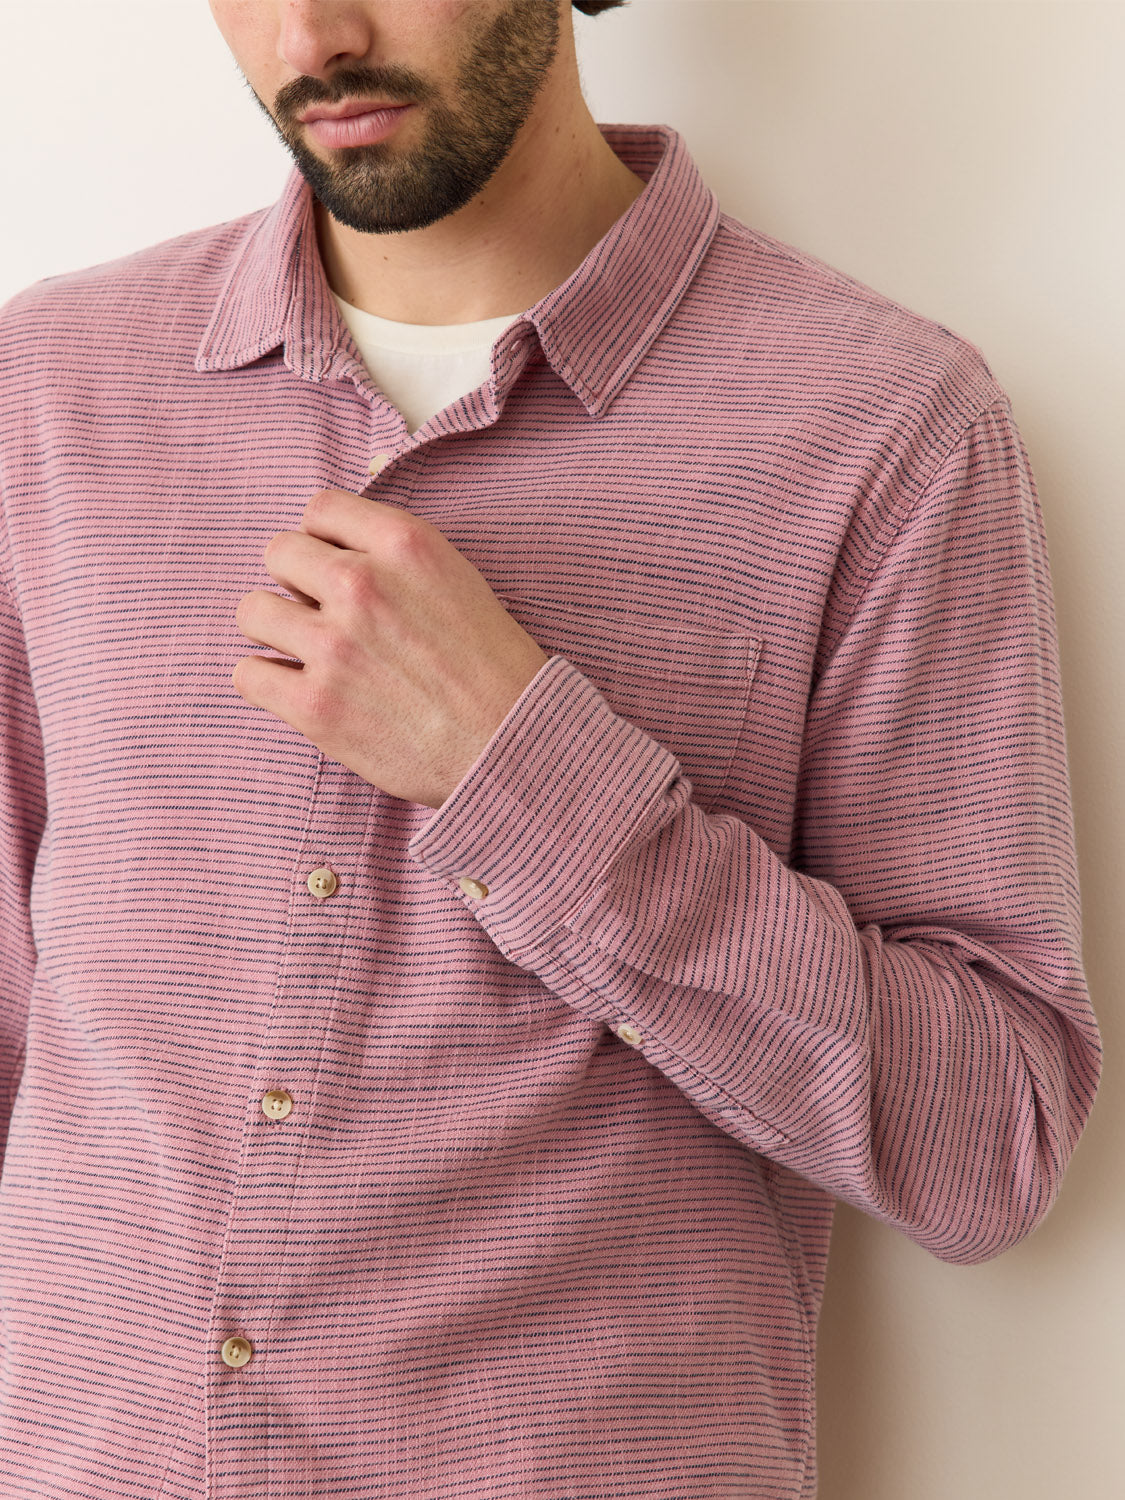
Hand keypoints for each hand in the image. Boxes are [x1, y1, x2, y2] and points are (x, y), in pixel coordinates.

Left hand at [234, 490, 548, 807]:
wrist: (512, 748)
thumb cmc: (495, 669)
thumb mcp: (459, 580)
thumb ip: (397, 554)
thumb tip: (344, 525)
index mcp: (405, 545)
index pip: (321, 508)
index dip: (324, 539)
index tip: (336, 568)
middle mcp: (363, 584)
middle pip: (279, 553)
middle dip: (296, 582)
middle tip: (323, 616)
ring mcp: (334, 646)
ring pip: (253, 612)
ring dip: (274, 631)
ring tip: (307, 654)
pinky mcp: (315, 706)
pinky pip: (247, 675)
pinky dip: (266, 683)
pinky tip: (297, 691)